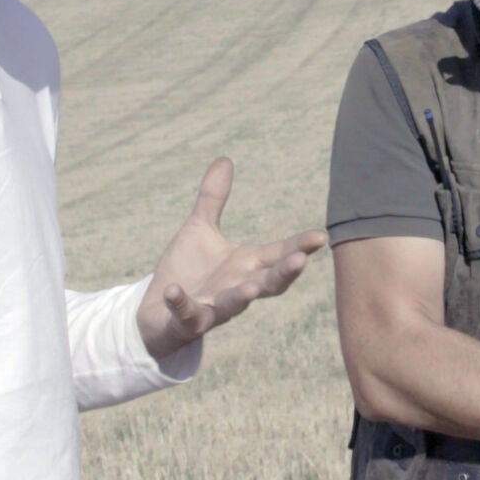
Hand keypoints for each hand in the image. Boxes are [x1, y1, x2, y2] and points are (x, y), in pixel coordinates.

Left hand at [137, 158, 327, 359]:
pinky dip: (180, 303)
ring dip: (242, 297)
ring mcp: (214, 307)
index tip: (321, 236)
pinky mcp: (187, 321)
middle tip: (300, 261)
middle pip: (268, 283)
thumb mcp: (200, 229)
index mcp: (245, 266)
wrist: (158, 313)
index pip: (278, 255)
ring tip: (251, 289)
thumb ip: (214, 198)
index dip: (299, 246)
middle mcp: (237, 288)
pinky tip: (173, 290)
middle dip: (284, 274)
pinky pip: (186, 314)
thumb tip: (226, 159)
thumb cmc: (187, 270)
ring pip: (234, 306)